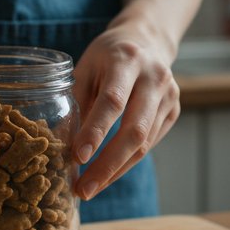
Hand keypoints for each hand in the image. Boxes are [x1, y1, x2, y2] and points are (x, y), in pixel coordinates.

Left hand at [72, 20, 180, 200]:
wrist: (147, 40)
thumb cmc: (107, 56)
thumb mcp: (86, 67)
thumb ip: (75, 100)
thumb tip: (56, 143)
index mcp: (127, 60)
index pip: (113, 101)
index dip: (96, 131)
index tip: (78, 158)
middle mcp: (154, 77)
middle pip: (135, 130)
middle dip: (107, 165)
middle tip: (84, 189)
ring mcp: (169, 95)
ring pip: (144, 144)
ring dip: (115, 171)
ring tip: (90, 189)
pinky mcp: (174, 111)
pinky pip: (150, 144)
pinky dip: (126, 163)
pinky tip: (107, 174)